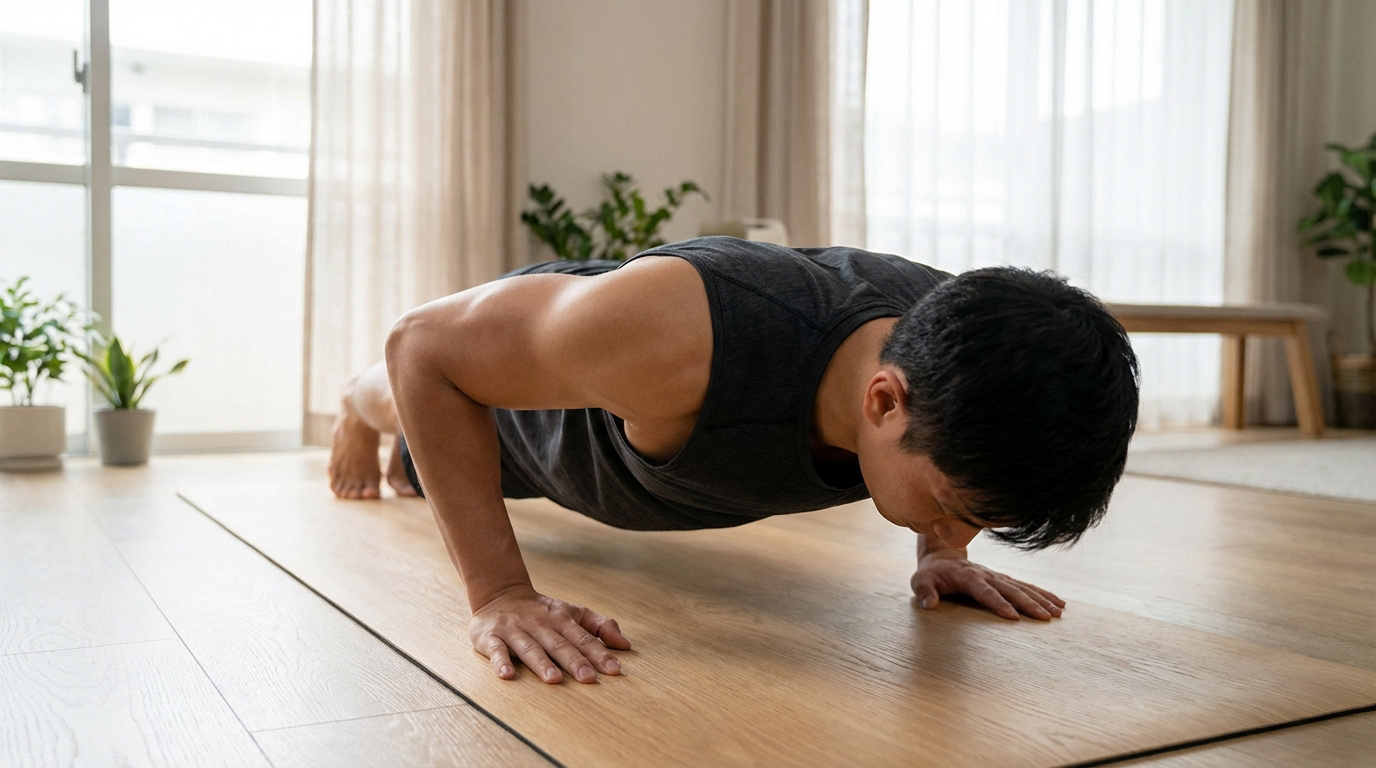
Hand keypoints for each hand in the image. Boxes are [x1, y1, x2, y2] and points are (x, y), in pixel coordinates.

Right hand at [469, 584, 630, 682]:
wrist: (499, 593)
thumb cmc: (542, 611)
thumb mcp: (573, 612)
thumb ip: (600, 626)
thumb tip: (625, 644)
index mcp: (561, 618)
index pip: (583, 638)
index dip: (599, 653)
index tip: (614, 670)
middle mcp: (539, 623)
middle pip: (559, 644)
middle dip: (574, 661)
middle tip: (588, 679)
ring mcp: (515, 629)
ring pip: (530, 648)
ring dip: (542, 663)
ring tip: (554, 679)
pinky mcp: (491, 636)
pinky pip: (496, 650)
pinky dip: (501, 662)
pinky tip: (507, 675)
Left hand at [911, 549, 1064, 620]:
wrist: (941, 555)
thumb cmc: (930, 574)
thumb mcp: (920, 581)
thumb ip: (924, 592)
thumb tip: (929, 605)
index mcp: (968, 577)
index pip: (985, 592)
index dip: (998, 603)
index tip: (1013, 617)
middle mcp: (987, 575)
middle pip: (1011, 590)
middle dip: (1029, 604)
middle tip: (1046, 618)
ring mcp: (997, 576)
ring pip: (1023, 588)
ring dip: (1042, 599)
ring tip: (1059, 612)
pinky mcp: (1004, 579)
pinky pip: (1026, 586)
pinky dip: (1043, 594)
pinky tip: (1059, 603)